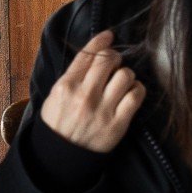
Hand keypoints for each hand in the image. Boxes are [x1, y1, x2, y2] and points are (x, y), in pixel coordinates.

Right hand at [37, 34, 143, 153]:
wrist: (61, 156)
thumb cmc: (58, 123)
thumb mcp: (54, 96)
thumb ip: (71, 76)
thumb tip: (92, 55)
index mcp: (66, 86)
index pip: (87, 55)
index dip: (101, 41)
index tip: (109, 35)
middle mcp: (85, 96)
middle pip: (109, 61)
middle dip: (114, 57)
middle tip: (114, 63)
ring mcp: (103, 110)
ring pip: (125, 75)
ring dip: (125, 74)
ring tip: (121, 81)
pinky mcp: (118, 123)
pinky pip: (136, 96)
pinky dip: (137, 90)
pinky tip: (131, 92)